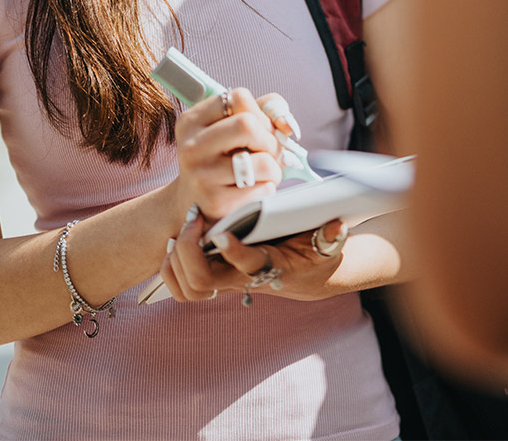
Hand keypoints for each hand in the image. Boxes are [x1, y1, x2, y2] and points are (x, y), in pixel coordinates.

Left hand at [160, 213, 348, 303]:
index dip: (232, 252)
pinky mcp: (215, 275)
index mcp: (269, 267)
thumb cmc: (314, 254)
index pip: (246, 265)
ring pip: (187, 288)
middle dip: (188, 251)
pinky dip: (171, 265)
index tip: (220, 233)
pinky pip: (181, 284)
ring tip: (183, 228)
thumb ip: (331, 235)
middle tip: (194, 219)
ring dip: (175, 259)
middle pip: (201, 282)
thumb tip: (336, 225)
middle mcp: (241, 278)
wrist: (307, 276)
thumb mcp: (328, 244)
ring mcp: (225, 280)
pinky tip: (177, 240)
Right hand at [174, 87, 282, 221]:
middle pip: (248, 124)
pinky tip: (254, 190)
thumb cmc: (222, 160)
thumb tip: (288, 125)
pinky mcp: (216, 202)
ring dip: (273, 167)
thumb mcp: (232, 129)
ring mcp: (201, 175)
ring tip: (263, 173)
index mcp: (192, 121)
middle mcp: (191, 146)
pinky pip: (263, 188)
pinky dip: (268, 187)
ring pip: (262, 160)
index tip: (260, 129)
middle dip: (269, 139)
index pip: (238, 97)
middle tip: (267, 152)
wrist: (194, 205)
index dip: (260, 113)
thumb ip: (264, 111)